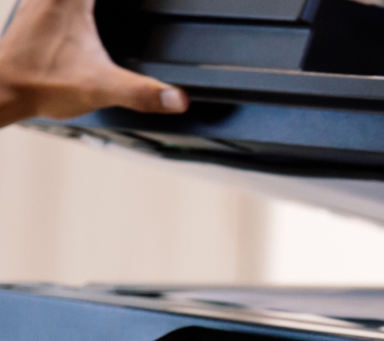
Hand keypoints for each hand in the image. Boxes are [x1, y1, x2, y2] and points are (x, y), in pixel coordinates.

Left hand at [0, 0, 187, 125]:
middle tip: (136, 5)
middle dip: (113, 1)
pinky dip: (78, 6)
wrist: (1, 92)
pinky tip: (84, 14)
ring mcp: (40, 4)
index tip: (151, 1)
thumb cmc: (39, 83)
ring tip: (109, 9)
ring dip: (92, 2)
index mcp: (71, 0)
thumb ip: (141, 92)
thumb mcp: (100, 87)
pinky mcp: (34, 17)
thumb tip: (177, 98)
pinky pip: (57, 2)